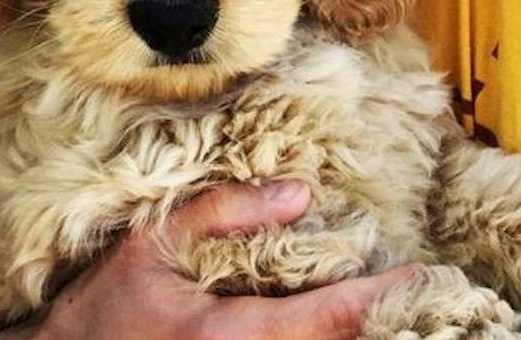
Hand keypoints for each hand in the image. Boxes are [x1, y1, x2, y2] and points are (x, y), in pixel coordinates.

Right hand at [0, 180, 409, 339]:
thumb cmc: (101, 312)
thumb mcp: (153, 245)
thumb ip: (224, 213)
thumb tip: (299, 195)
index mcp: (233, 334)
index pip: (330, 317)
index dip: (380, 296)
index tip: (419, 275)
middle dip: (381, 323)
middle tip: (419, 293)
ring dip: (351, 335)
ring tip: (390, 309)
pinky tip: (337, 326)